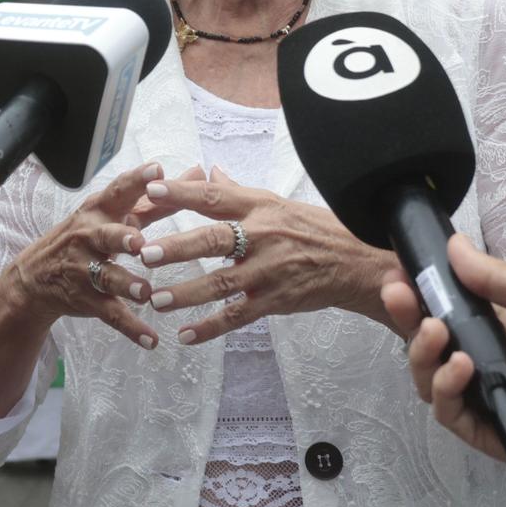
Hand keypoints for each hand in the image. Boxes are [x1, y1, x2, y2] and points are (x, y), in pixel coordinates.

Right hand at [0, 161, 165, 349]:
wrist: (38, 276)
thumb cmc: (89, 237)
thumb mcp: (115, 215)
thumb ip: (157, 198)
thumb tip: (198, 172)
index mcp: (100, 211)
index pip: (118, 192)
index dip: (136, 181)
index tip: (157, 170)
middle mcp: (89, 237)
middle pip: (105, 235)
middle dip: (121, 238)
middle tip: (139, 242)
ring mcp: (86, 270)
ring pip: (107, 277)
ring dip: (125, 285)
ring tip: (144, 293)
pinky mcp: (87, 300)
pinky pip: (110, 314)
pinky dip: (131, 328)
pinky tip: (151, 340)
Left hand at [138, 166, 393, 342]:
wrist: (358, 263)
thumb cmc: (315, 229)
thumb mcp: (277, 202)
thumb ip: (237, 191)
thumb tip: (210, 171)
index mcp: (259, 208)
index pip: (215, 197)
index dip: (183, 193)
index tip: (151, 190)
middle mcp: (262, 236)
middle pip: (215, 240)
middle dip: (179, 247)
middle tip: (146, 253)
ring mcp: (269, 271)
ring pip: (222, 283)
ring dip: (187, 292)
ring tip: (157, 299)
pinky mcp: (276, 300)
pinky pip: (239, 316)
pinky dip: (211, 328)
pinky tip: (186, 336)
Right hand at [383, 234, 505, 468]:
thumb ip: (497, 277)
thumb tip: (453, 245)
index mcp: (498, 332)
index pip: (445, 313)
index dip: (418, 295)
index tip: (399, 274)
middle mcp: (485, 365)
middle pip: (429, 346)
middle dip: (406, 319)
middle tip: (398, 295)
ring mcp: (485, 401)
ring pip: (431, 380)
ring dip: (422, 353)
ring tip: (437, 332)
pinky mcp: (490, 433)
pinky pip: (451, 414)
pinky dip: (446, 388)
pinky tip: (461, 365)